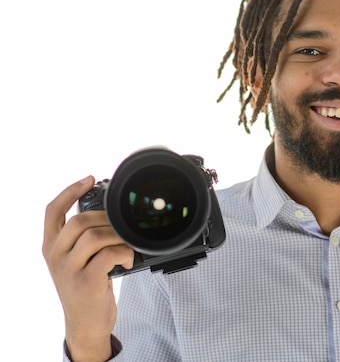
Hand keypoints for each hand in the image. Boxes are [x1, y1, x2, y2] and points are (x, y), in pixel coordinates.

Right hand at [42, 176, 133, 361]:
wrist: (86, 323)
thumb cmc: (86, 286)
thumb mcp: (75, 260)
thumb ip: (82, 238)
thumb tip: (109, 212)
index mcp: (50, 246)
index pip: (52, 211)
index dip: (70, 191)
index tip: (90, 179)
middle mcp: (55, 256)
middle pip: (79, 220)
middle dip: (106, 217)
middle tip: (121, 226)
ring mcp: (68, 269)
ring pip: (94, 235)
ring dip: (118, 236)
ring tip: (126, 244)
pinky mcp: (86, 282)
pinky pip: (108, 254)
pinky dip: (124, 252)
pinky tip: (127, 260)